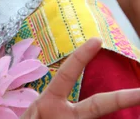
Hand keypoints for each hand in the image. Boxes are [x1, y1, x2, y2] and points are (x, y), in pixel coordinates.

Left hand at [21, 38, 139, 117]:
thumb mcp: (28, 118)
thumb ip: (36, 115)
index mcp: (51, 101)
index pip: (68, 73)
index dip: (81, 56)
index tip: (97, 40)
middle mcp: (67, 114)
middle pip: (98, 104)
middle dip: (122, 98)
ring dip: (109, 112)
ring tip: (120, 97)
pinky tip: (120, 116)